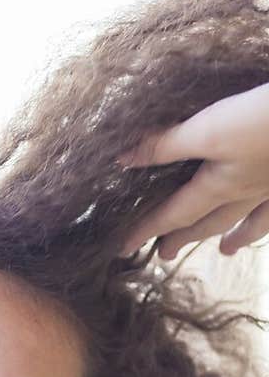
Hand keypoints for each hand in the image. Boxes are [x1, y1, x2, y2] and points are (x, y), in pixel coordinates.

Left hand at [116, 81, 268, 258]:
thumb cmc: (265, 121)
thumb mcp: (209, 128)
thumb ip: (166, 145)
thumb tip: (122, 161)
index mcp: (218, 186)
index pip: (172, 214)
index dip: (145, 229)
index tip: (122, 248)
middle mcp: (244, 194)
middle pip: (206, 222)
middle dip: (182, 238)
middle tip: (164, 255)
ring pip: (247, 220)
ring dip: (233, 235)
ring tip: (224, 251)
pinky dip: (264, 224)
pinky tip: (261, 227)